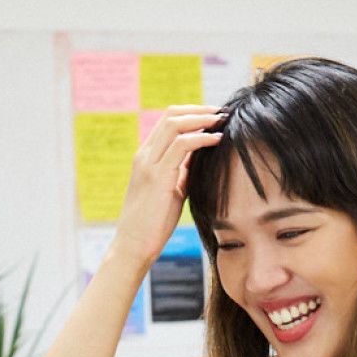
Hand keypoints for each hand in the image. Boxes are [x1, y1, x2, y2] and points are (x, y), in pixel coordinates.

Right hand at [105, 105, 224, 266]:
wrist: (133, 246)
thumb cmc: (152, 224)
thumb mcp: (170, 191)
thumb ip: (181, 172)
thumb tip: (202, 160)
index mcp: (145, 157)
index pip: (167, 121)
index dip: (192, 113)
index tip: (214, 118)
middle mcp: (144, 155)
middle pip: (171, 115)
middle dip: (200, 110)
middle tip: (223, 113)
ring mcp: (148, 164)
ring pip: (175, 124)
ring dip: (203, 119)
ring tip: (223, 121)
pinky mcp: (158, 176)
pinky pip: (182, 145)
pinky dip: (202, 138)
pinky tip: (217, 140)